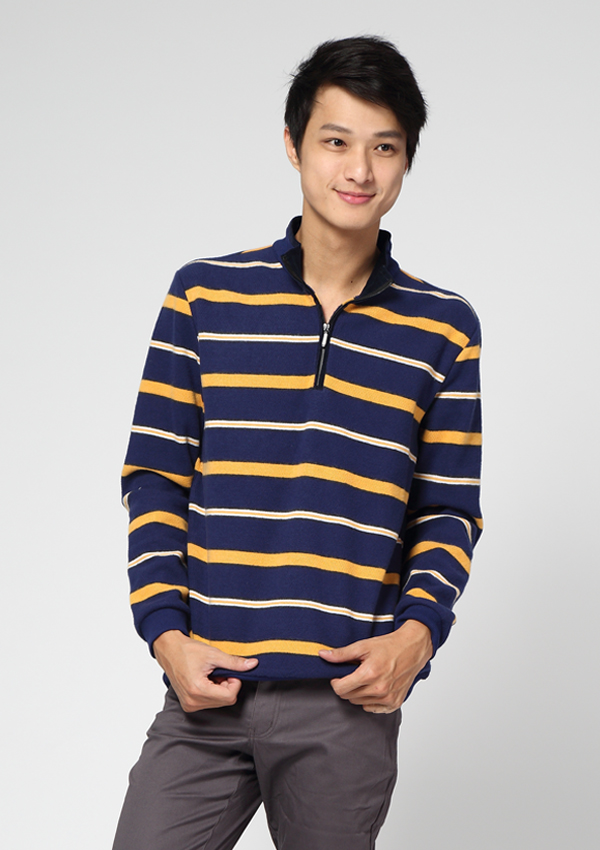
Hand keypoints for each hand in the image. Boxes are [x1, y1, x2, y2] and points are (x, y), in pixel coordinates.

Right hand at [153, 630, 257, 711]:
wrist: (169, 650)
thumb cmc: (187, 650)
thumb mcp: (214, 654)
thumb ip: (234, 662)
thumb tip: (252, 665)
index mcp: (198, 690)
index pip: (230, 696)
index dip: (234, 682)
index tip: (229, 671)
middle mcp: (192, 702)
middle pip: (225, 701)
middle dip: (227, 685)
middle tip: (218, 671)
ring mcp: (189, 705)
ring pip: (219, 703)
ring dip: (219, 689)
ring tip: (210, 675)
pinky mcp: (188, 705)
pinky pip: (209, 703)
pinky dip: (212, 692)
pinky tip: (205, 680)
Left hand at [318, 620, 432, 712]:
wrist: (412, 649)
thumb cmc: (389, 646)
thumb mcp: (363, 646)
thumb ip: (342, 654)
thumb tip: (323, 656)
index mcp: (369, 674)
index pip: (340, 689)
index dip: (336, 682)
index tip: (339, 675)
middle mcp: (379, 689)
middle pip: (348, 697)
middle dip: (347, 686)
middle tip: (354, 674)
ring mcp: (388, 698)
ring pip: (359, 703)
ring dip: (358, 693)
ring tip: (366, 678)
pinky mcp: (394, 703)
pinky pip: (372, 708)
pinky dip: (370, 700)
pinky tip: (375, 687)